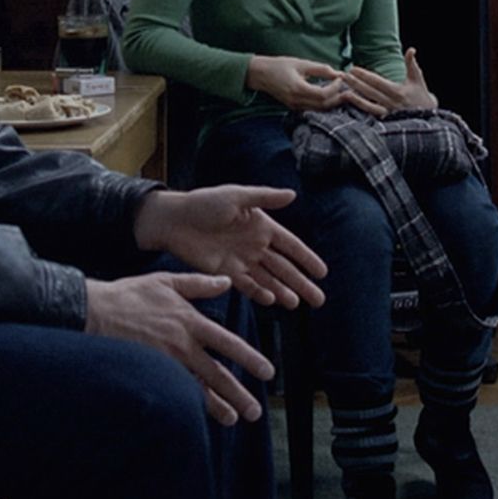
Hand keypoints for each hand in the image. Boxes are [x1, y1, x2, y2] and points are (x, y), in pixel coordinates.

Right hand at [83, 272, 276, 423]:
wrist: (94, 312)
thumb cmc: (129, 295)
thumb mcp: (167, 282)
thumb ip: (199, 284)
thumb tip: (226, 282)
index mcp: (190, 321)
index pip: (228, 344)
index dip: (250, 359)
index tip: (267, 372)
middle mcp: (182, 345)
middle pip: (217, 374)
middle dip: (238, 394)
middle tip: (255, 411)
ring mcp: (165, 362)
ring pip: (197, 388)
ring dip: (217, 406)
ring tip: (233, 419)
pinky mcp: (149, 372)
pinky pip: (174, 391)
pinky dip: (188, 404)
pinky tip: (198, 415)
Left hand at [133, 186, 328, 308]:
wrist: (174, 220)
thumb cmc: (204, 202)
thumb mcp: (236, 196)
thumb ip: (265, 198)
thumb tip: (293, 195)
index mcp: (262, 226)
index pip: (291, 246)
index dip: (307, 259)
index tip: (323, 273)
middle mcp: (255, 245)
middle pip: (284, 268)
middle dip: (301, 283)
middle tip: (318, 300)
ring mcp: (241, 260)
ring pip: (268, 280)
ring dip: (283, 291)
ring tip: (297, 304)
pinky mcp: (225, 272)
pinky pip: (247, 285)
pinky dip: (259, 293)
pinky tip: (272, 301)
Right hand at [246, 55, 347, 110]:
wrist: (260, 74)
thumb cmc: (280, 65)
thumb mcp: (301, 63)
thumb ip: (321, 69)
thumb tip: (338, 73)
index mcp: (298, 89)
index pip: (323, 94)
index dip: (335, 88)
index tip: (341, 78)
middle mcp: (296, 101)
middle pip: (324, 105)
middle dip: (338, 98)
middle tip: (348, 88)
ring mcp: (295, 106)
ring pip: (320, 110)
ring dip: (332, 102)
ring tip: (341, 92)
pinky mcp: (294, 107)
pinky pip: (313, 109)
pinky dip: (324, 104)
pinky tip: (330, 96)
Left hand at [339, 47, 438, 115]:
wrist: (428, 118)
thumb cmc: (421, 95)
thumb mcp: (417, 78)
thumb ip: (412, 64)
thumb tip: (411, 49)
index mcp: (398, 92)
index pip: (377, 82)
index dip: (364, 75)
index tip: (353, 68)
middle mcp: (392, 103)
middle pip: (370, 92)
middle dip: (355, 83)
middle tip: (342, 76)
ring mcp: (388, 113)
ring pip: (368, 105)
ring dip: (355, 98)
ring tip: (342, 92)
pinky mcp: (385, 120)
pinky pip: (370, 114)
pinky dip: (360, 109)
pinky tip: (351, 104)